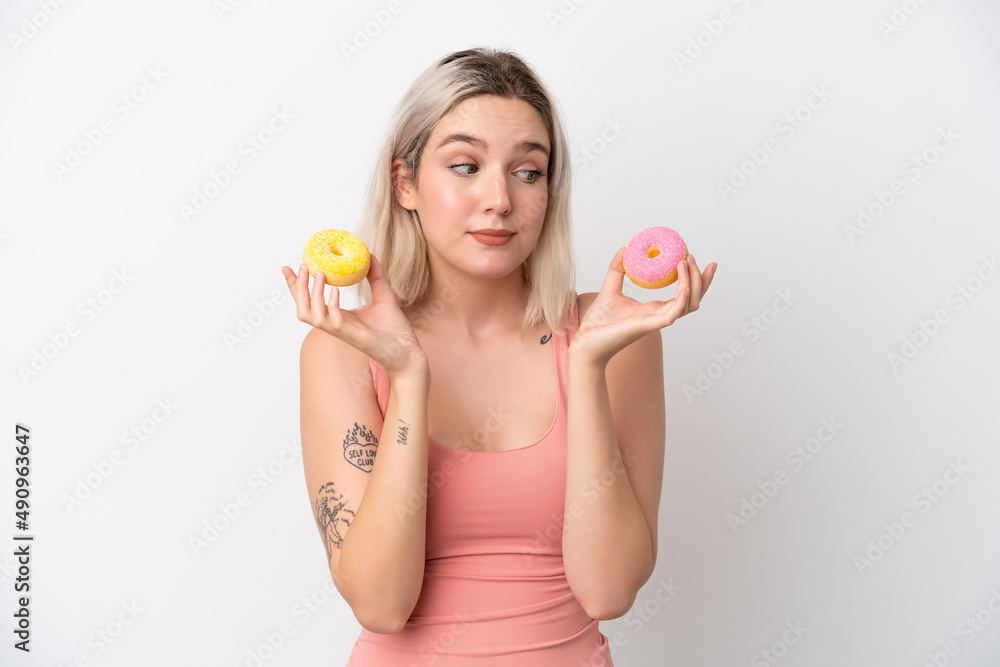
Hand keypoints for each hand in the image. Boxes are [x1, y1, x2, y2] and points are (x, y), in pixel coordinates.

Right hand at [280, 254, 427, 376]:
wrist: (410, 352)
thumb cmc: (395, 330)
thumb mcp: (384, 295)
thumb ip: (376, 277)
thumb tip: (370, 254)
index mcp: (339, 316)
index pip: (310, 301)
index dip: (297, 286)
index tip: (290, 267)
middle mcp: (336, 325)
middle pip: (303, 310)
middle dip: (297, 289)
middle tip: (299, 267)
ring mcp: (343, 332)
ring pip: (314, 317)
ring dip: (312, 295)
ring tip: (319, 274)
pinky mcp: (354, 337)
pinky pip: (335, 322)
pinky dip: (332, 305)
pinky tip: (336, 291)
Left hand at [568, 248, 716, 366]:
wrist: (585, 342)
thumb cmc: (598, 323)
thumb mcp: (609, 289)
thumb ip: (617, 270)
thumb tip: (625, 249)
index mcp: (654, 309)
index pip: (683, 294)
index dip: (694, 278)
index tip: (694, 258)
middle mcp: (659, 315)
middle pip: (693, 299)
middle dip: (703, 280)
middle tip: (702, 260)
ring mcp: (656, 321)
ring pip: (688, 305)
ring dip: (693, 283)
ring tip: (687, 263)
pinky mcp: (648, 326)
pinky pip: (672, 314)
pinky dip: (682, 300)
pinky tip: (684, 287)